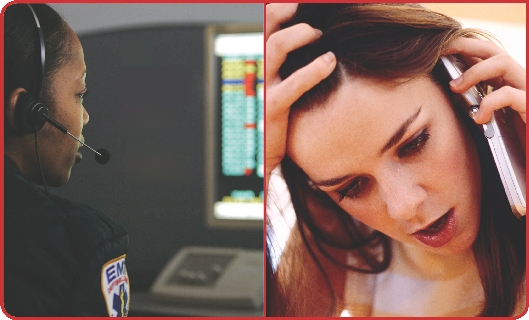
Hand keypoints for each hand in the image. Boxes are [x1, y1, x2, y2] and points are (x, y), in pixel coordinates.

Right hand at [265, 3, 336, 190]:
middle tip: (304, 7)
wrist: (264, 153)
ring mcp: (263, 87)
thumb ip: (291, 62)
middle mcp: (257, 70)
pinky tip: (330, 62)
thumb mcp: (282, 83)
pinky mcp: (273, 108)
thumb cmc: (280, 114)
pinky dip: (314, 69)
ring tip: (319, 34)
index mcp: (260, 61)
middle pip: (265, 26)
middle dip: (284, 10)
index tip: (299, 4)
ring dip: (300, 34)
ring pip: (275, 46)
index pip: (264, 25)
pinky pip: (293, 84)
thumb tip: (318, 37)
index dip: (278, 9)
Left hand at [443, 37, 525, 123]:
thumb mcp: (490, 118)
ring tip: (454, 87)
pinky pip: (509, 94)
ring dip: (474, 72)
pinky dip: (489, 103)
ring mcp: (528, 90)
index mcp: (508, 81)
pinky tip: (478, 118)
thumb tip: (450, 92)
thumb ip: (475, 102)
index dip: (463, 49)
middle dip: (465, 46)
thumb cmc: (513, 143)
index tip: (439, 51)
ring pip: (502, 62)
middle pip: (493, 50)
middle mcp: (520, 80)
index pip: (486, 55)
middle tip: (441, 52)